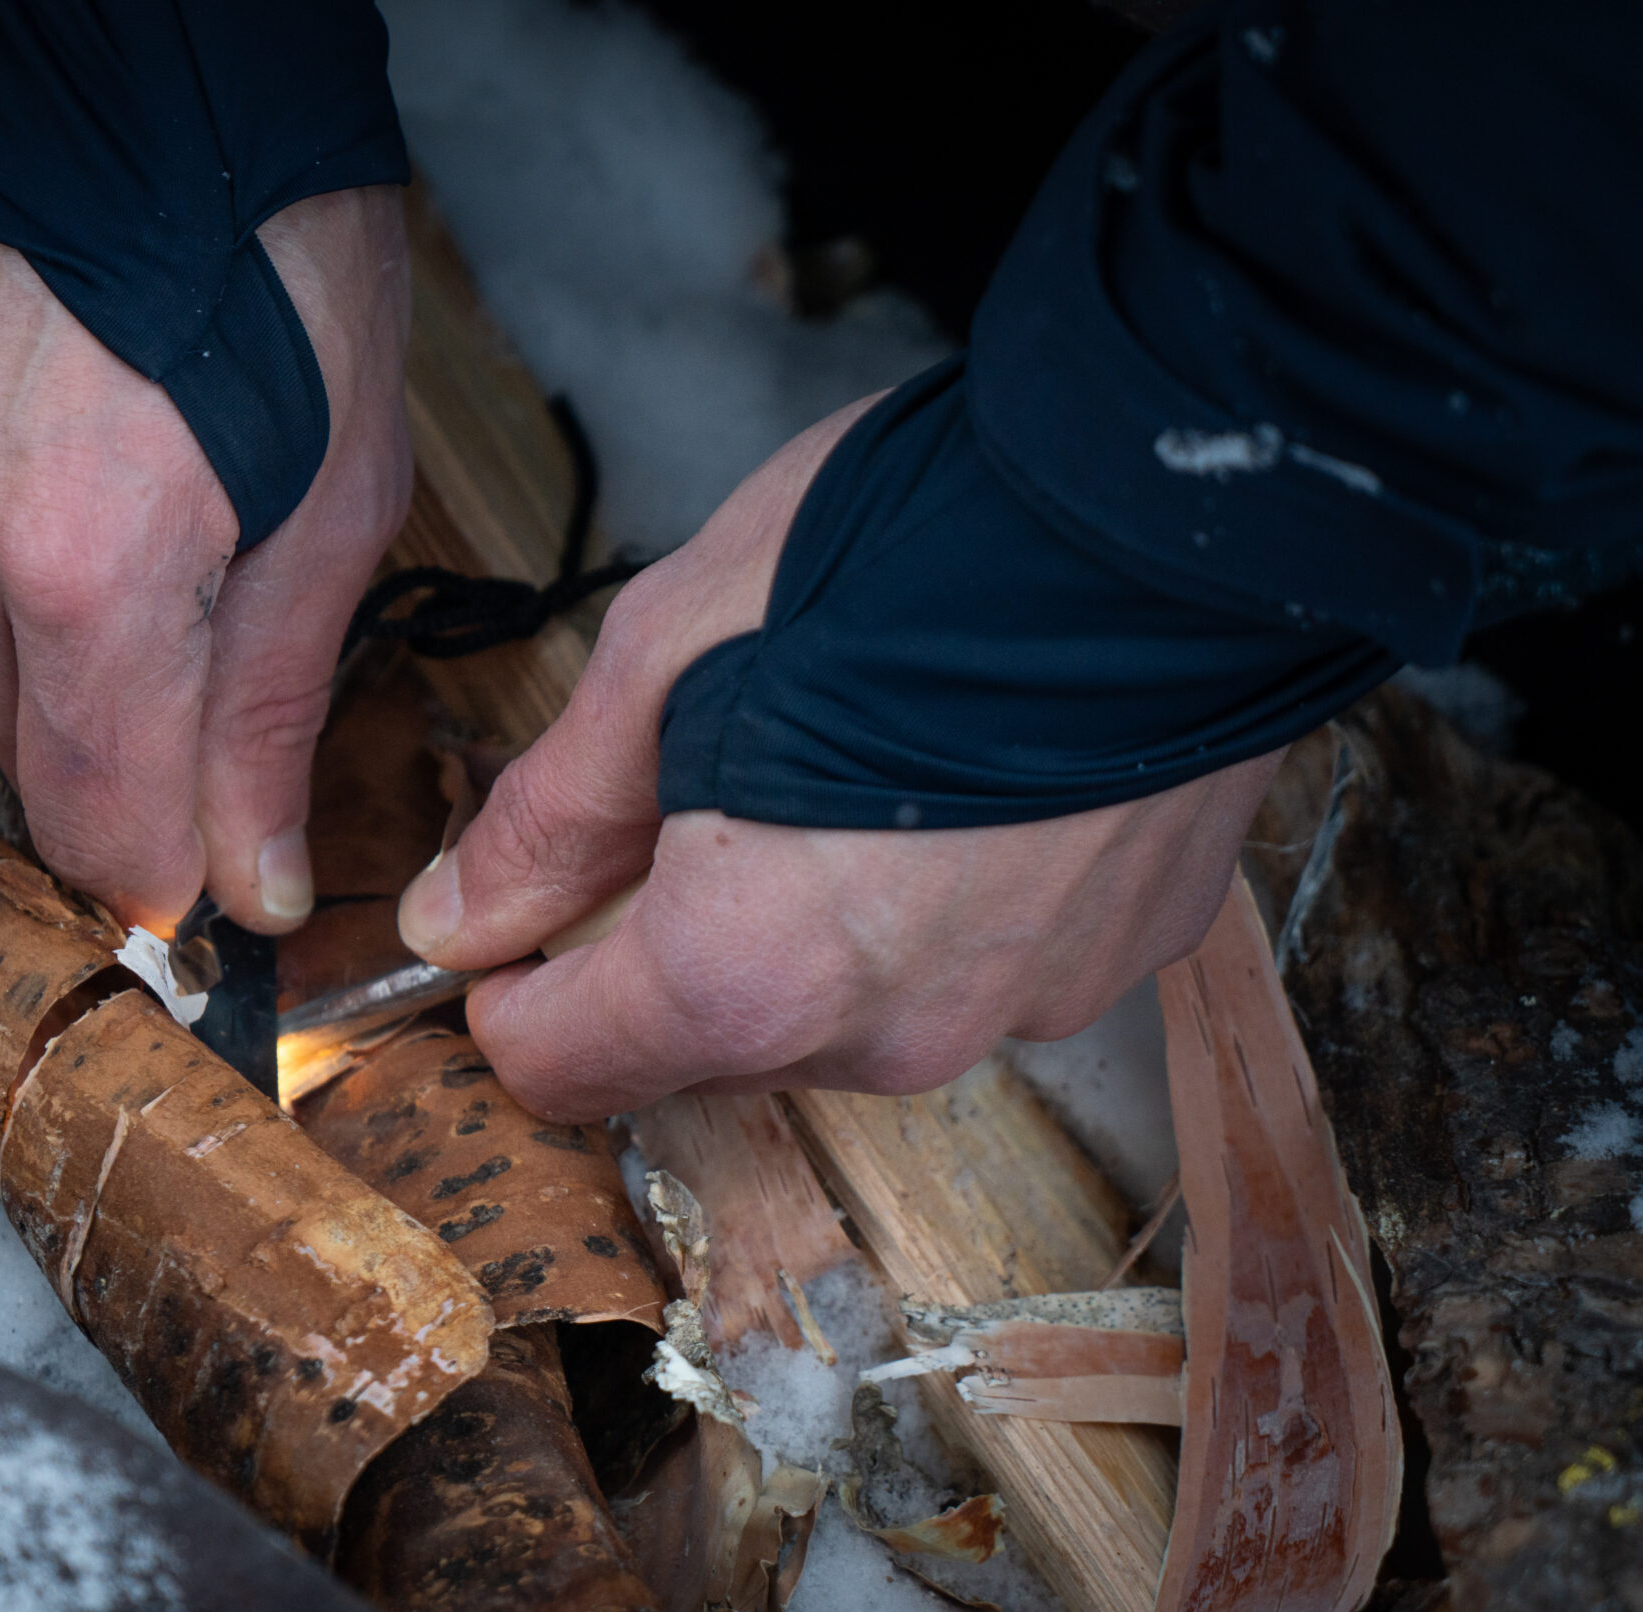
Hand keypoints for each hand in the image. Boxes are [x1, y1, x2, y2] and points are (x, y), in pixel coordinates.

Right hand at [0, 183, 412, 932]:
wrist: (145, 62)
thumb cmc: (279, 252)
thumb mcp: (338, 497)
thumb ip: (273, 709)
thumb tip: (254, 883)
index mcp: (88, 568)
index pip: (99, 823)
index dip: (161, 881)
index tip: (211, 894)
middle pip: (29, 760)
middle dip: (127, 759)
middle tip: (216, 665)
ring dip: (70, 659)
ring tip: (158, 532)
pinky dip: (11, 570)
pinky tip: (83, 481)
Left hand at [395, 397, 1284, 1121]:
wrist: (1185, 508)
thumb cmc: (913, 551)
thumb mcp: (668, 647)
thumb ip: (552, 816)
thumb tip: (457, 919)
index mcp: (744, 976)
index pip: (562, 1071)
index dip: (513, 991)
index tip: (522, 908)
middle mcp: (883, 1038)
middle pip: (702, 1045)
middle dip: (663, 945)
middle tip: (689, 787)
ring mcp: (1012, 1016)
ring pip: (837, 1013)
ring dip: (804, 928)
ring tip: (838, 767)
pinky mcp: (1110, 969)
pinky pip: (964, 971)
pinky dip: (929, 906)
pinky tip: (950, 784)